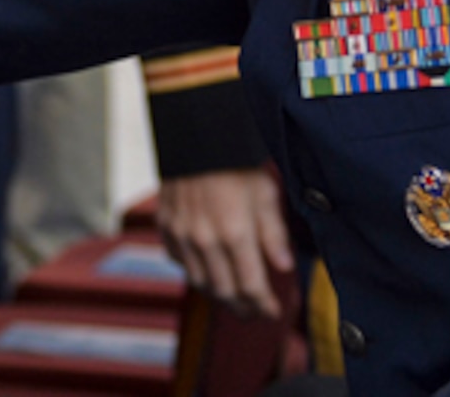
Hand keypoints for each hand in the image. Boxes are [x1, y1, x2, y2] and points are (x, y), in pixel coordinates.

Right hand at [158, 169, 294, 319]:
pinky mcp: (166, 226)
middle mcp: (205, 240)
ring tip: (233, 298)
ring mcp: (182, 235)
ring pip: (200, 282)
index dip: (264, 304)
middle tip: (255, 312)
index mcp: (234, 233)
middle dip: (243, 307)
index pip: (251, 286)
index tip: (273, 311)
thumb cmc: (236, 163)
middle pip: (225, 291)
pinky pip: (179, 261)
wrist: (196, 136)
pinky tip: (207, 270)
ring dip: (218, 295)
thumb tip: (283, 266)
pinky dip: (194, 271)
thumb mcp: (265, 193)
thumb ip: (273, 233)